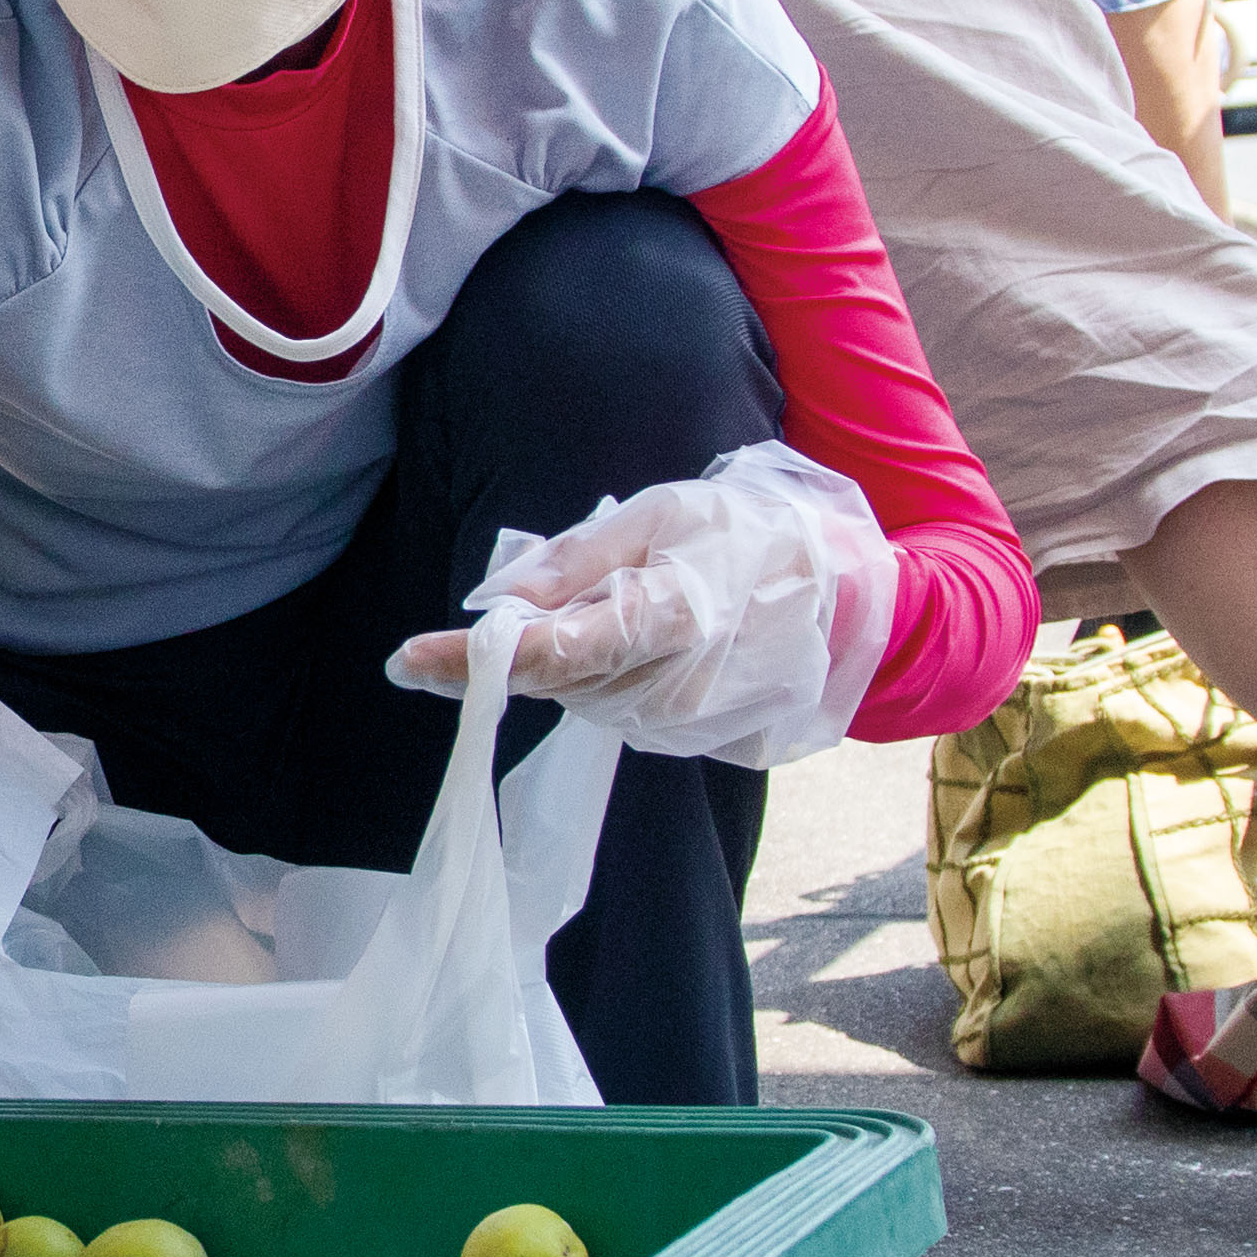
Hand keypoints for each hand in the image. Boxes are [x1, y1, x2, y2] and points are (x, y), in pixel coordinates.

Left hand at [389, 441, 897, 769]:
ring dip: (556, 660)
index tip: (403, 659)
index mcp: (667, 619)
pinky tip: (629, 638)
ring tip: (603, 605)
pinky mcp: (686, 740)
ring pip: (575, 696)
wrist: (853, 603)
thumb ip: (578, 560)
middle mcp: (669, 686)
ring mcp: (678, 724)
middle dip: (503, 654)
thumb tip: (497, 601)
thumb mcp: (666, 516)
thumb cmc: (754, 541)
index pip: (548, 652)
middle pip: (550, 680)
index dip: (470, 659)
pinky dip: (593, 676)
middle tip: (489, 624)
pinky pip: (610, 707)